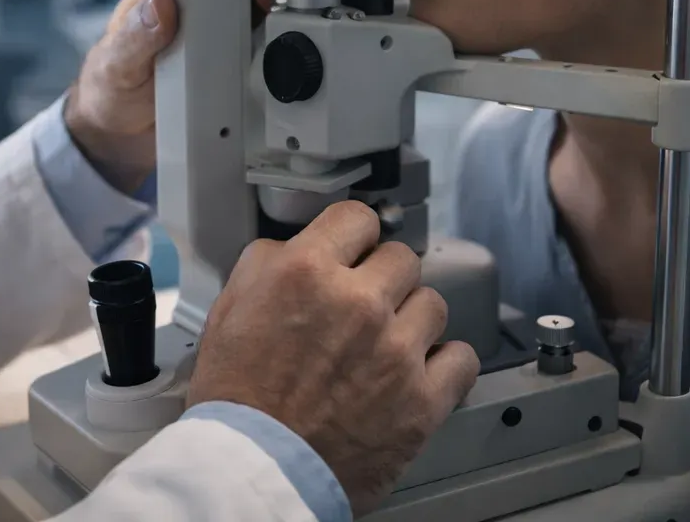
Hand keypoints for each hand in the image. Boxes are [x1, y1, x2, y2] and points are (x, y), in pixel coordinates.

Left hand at [64, 0, 304, 193]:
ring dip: (280, 1)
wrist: (119, 139)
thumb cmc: (108, 88)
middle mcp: (197, 6)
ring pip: (258, 7)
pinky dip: (278, 42)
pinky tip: (290, 40)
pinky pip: (261, 47)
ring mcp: (218, 34)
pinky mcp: (233, 63)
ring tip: (288, 4)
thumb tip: (160, 1)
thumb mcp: (115, 63)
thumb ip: (137, 36)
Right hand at [186, 200, 480, 516]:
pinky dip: (445, 363)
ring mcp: (396, 351)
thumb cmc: (235, 399)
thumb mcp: (228, 309)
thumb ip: (268, 264)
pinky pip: (461, 358)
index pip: (358, 218)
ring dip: (412, 319)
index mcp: (307, 272)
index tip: (354, 250)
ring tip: (387, 343)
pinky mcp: (422, 399)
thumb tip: (295, 248)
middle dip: (382, 278)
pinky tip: (420, 370)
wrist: (254, 471)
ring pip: (433, 303)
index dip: (353, 235)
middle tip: (363, 306)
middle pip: (401, 258)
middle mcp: (358, 303)